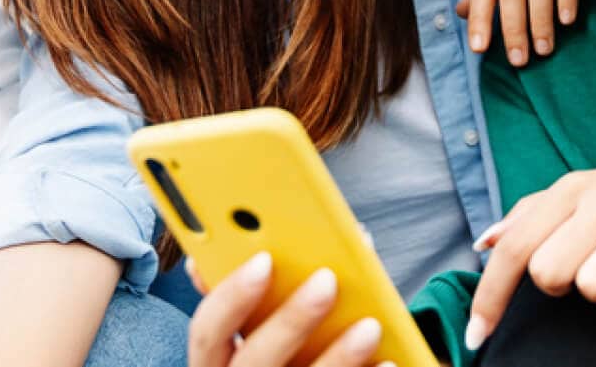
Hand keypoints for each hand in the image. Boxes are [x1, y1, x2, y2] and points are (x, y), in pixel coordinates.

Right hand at [187, 252, 408, 366]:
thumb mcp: (264, 328)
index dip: (231, 295)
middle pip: (254, 358)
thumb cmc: (287, 353)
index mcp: (217, 358)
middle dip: (290, 320)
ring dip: (338, 356)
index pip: (208, 328)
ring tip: (370, 325)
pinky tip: (388, 361)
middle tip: (327, 280)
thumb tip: (306, 241)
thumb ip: (272, 292)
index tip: (264, 259)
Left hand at [464, 165, 595, 350]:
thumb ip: (530, 217)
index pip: (516, 248)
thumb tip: (485, 244)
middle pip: (550, 275)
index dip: (489, 297)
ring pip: (592, 290)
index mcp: (574, 188)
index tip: (477, 335)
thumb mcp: (582, 196)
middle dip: (563, 286)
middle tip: (588, 267)